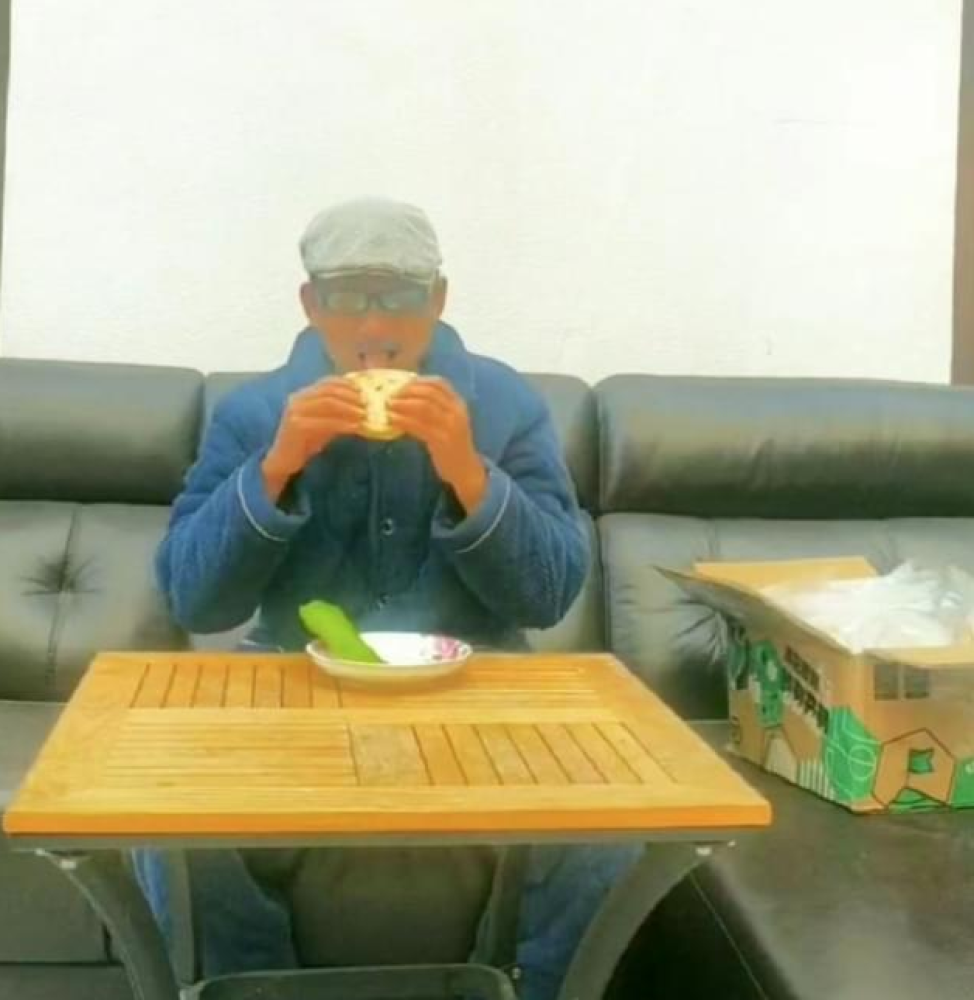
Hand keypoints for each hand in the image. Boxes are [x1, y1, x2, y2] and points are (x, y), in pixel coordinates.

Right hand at [262, 379, 363, 501]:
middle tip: (370, 405)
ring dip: (350, 409)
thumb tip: (365, 408)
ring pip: (328, 403)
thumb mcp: (325, 424)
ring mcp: (295, 411)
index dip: (349, 385)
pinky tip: (356, 428)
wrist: (283, 461)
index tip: (367, 391)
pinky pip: (325, 421)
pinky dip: (343, 424)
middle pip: (330, 391)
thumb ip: (338, 414)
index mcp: (304, 395)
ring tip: (366, 416)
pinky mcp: (296, 425)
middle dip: (352, 397)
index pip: (328, 382)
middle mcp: (298, 399)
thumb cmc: (305, 442)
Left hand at [388, 378, 487, 513]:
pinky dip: (403, 420)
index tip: (402, 385)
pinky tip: (392, 420)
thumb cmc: (452, 444)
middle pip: (429, 393)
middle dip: (407, 392)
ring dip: (402, 404)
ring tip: (388, 406)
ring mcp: (450, 426)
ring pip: (423, 407)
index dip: (419, 382)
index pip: (439, 383)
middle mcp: (457, 412)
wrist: (465, 469)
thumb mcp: (449, 421)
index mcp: (459, 404)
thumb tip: (407, 396)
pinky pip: (419, 426)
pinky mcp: (442, 440)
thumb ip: (435, 408)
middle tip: (390, 396)